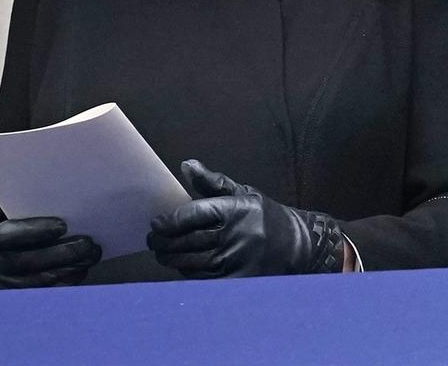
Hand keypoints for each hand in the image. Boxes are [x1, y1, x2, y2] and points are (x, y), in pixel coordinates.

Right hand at [0, 217, 102, 289]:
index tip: (62, 225)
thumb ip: (30, 225)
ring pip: (45, 280)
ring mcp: (8, 288)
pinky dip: (69, 281)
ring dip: (73, 267)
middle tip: (87, 243)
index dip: (38, 230)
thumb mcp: (9, 230)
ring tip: (92, 254)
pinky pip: (49, 293)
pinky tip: (82, 269)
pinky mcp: (20, 303)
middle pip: (34, 261)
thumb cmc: (7, 244)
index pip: (13, 234)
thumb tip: (67, 222)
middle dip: (65, 252)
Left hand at [146, 159, 344, 278]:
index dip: (170, 220)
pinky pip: (203, 279)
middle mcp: (234, 235)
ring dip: (171, 258)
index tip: (156, 223)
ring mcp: (235, 261)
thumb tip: (186, 165)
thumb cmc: (263, 215)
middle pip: (187, 241)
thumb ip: (212, 182)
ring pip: (191, 262)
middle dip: (164, 241)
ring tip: (161, 252)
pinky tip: (180, 265)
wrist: (295, 245)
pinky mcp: (236, 281)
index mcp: (234, 209)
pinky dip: (187, 273)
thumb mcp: (242, 192)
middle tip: (153, 239)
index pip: (193, 215)